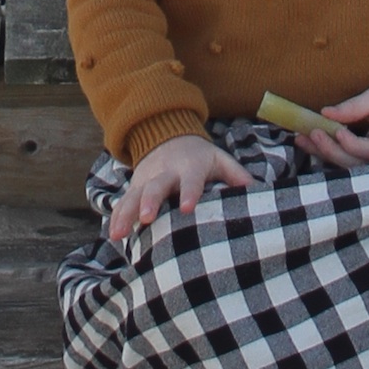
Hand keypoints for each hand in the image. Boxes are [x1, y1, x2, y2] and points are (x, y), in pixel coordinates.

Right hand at [108, 131, 253, 244]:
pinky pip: (123, 201)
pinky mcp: (135, 186)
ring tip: (118, 233)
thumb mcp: (219, 159)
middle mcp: (165, 172)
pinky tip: (112, 233)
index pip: (190, 180)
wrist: (168, 135)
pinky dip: (116, 216)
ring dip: (126, 213)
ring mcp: (147, 179)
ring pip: (134, 195)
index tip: (187, 208)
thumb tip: (256, 190)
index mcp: (189, 166)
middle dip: (150, 202)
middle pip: (156, 186)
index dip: (189, 192)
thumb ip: (236, 175)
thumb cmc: (200, 157)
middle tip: (147, 219)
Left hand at [296, 81, 368, 165]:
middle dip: (330, 150)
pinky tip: (310, 143)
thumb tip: (326, 113)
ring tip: (301, 139)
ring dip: (323, 154)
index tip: (336, 130)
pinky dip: (329, 154)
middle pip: (355, 163)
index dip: (351, 144)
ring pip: (348, 166)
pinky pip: (348, 163)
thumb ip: (353, 106)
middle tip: (310, 133)